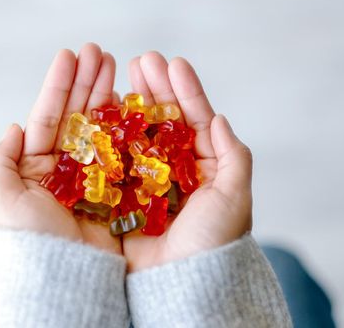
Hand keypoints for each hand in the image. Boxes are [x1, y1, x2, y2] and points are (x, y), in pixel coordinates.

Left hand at [0, 43, 121, 254]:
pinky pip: (122, 150)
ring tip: (116, 66)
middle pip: (78, 115)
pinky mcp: (117, 186)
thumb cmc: (31, 239)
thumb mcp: (4, 199)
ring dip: (107, 95)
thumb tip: (13, 126)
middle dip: (87, 82)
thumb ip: (1, 161)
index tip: (70, 55)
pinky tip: (130, 102)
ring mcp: (94, 174)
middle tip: (101, 51)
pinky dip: (127, 126)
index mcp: (39, 164)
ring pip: (101, 127)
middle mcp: (67, 166)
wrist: (64, 275)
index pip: (50, 116)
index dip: (59, 85)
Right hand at [123, 52, 252, 271]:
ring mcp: (150, 179)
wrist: (181, 284)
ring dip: (135, 104)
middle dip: (157, 89)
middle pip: (166, 121)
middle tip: (142, 60)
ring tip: (124, 75)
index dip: (187, 91)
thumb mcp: (235, 196)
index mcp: (206, 167)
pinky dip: (114, 134)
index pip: (198, 121)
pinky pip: (119, 157)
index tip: (174, 63)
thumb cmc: (214, 242)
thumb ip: (234, 156)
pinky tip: (108, 110)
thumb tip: (221, 118)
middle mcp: (178, 170)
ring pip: (141, 133)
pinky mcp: (127, 193)